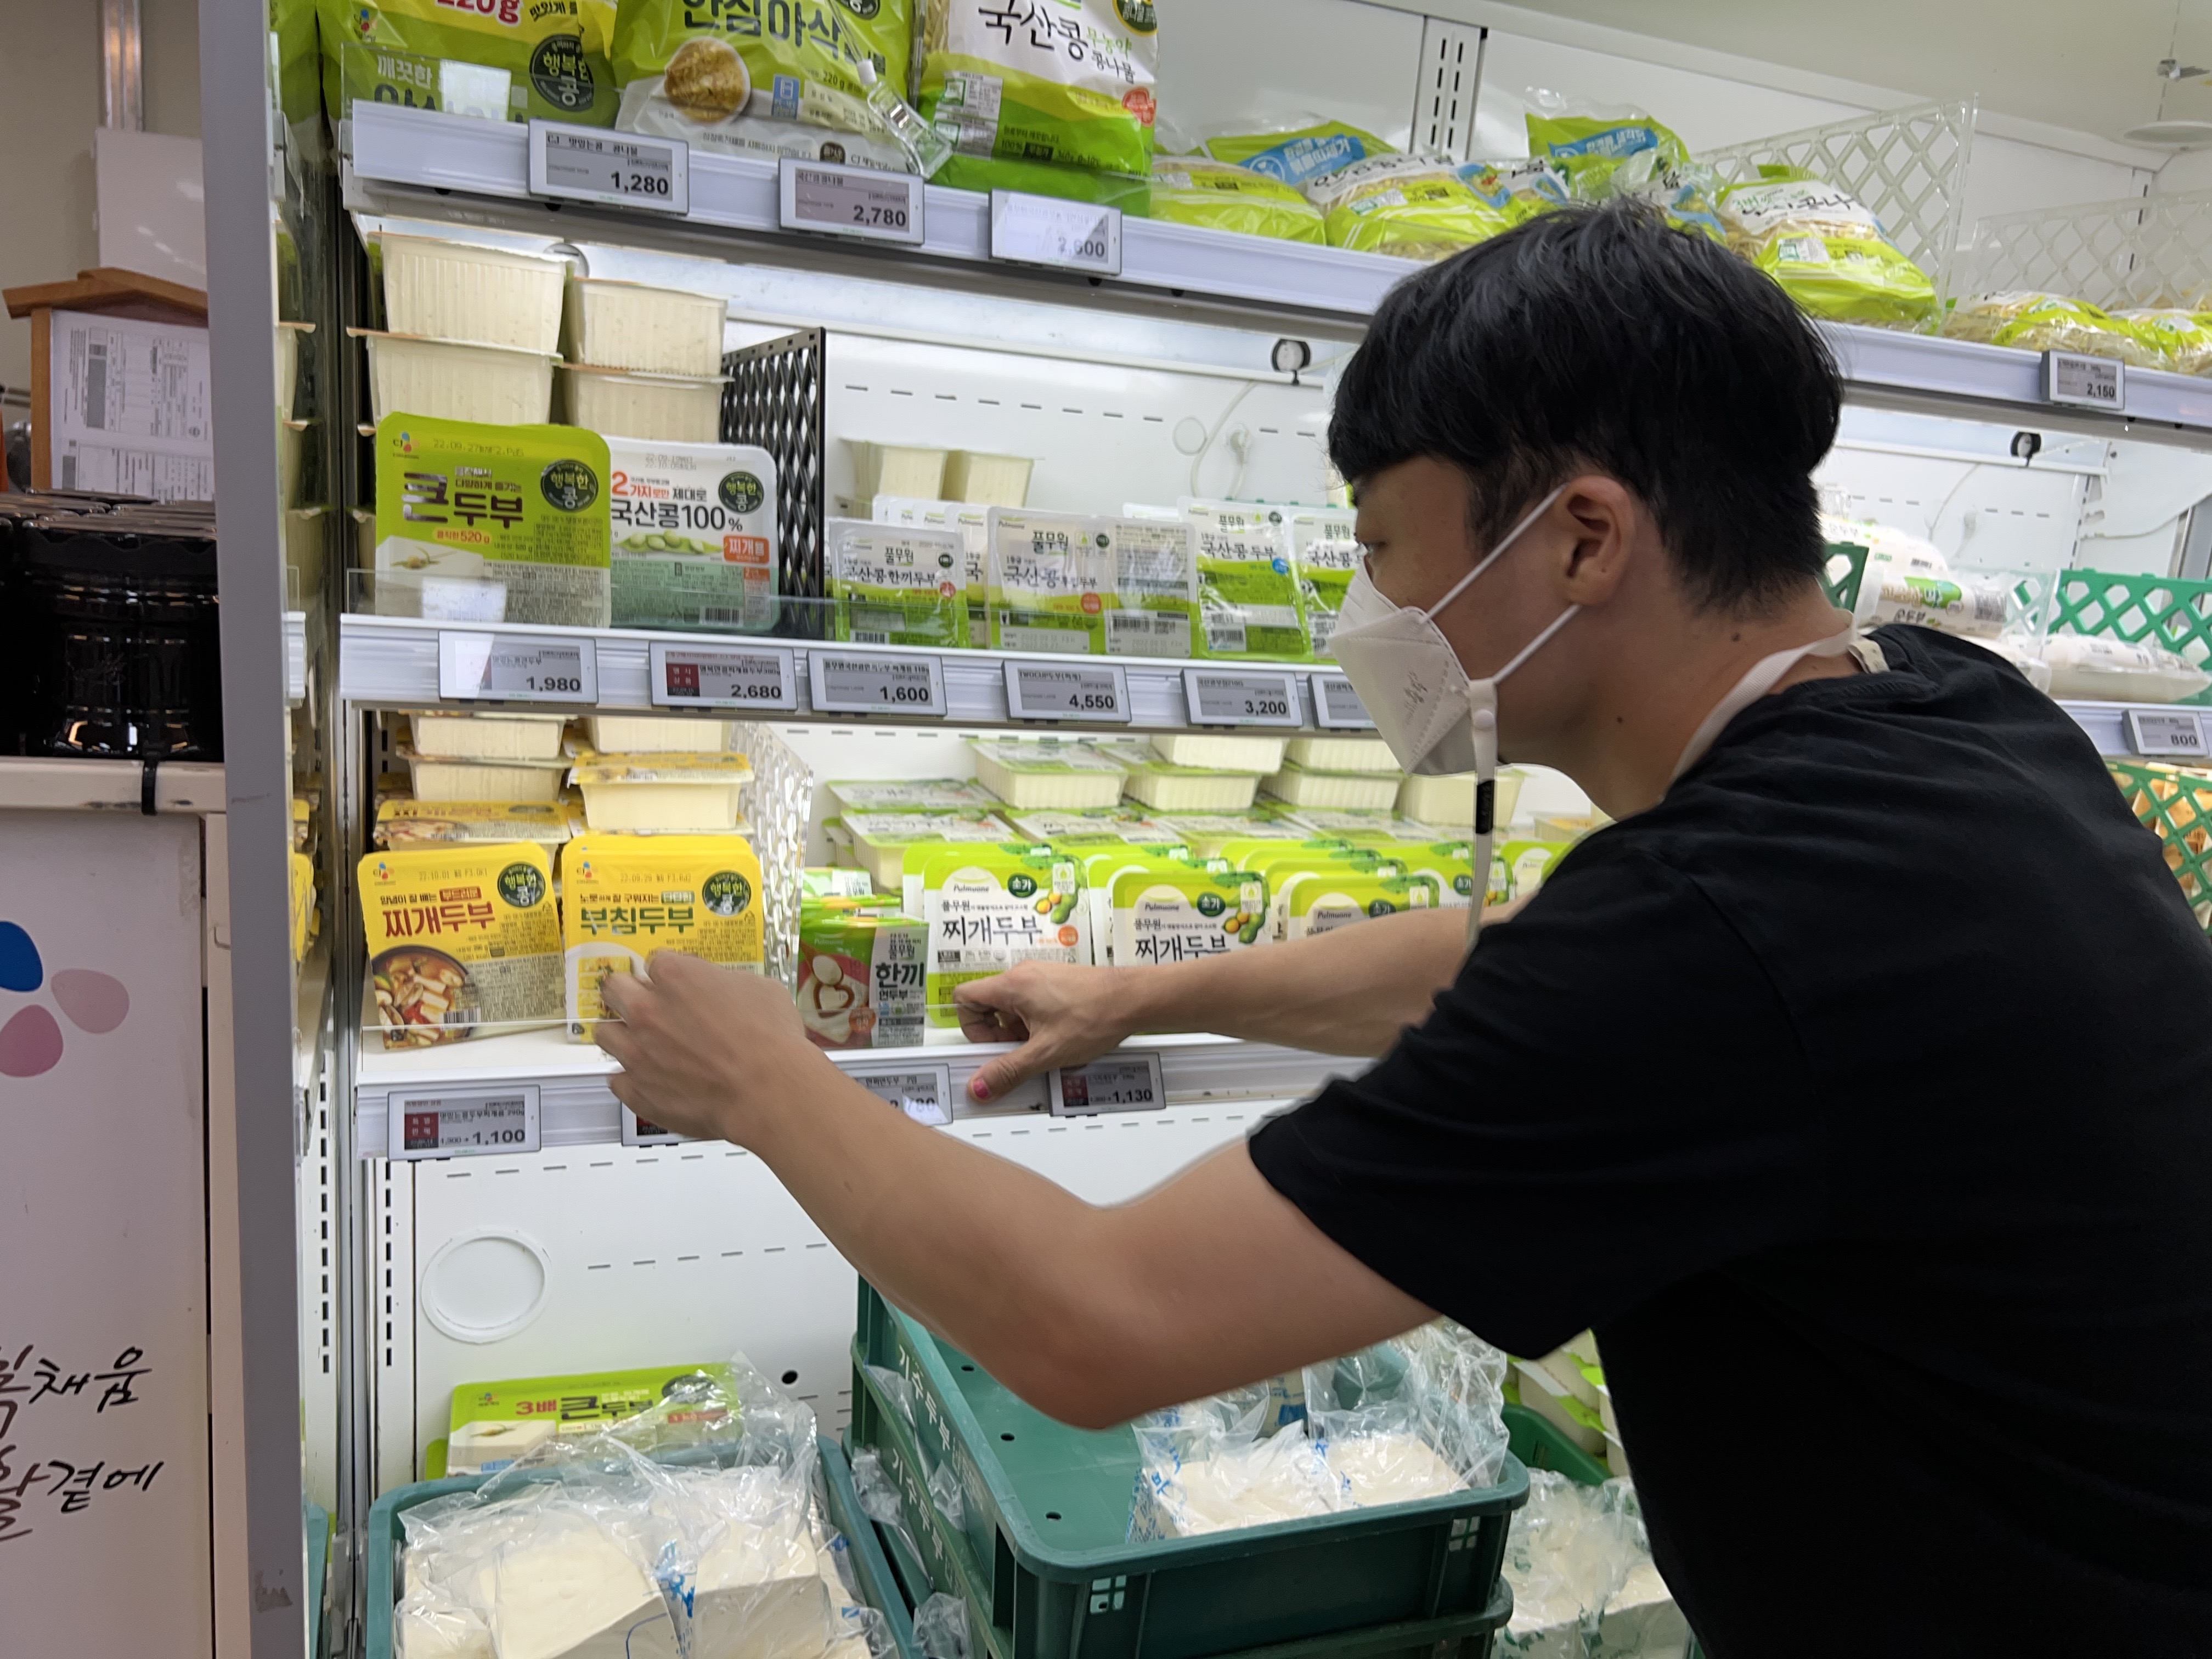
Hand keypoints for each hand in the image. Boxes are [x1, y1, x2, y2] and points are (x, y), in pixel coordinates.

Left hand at [596, 952, 818, 1145]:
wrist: (767, 1092)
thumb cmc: (770, 1040)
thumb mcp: (758, 988)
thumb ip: (723, 982)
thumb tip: (716, 988)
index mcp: (675, 976)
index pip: (655, 962)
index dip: (669, 974)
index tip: (678, 984)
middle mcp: (646, 1010)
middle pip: (614, 989)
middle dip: (628, 993)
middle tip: (646, 1003)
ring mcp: (636, 1052)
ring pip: (605, 1034)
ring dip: (622, 1035)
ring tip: (642, 1043)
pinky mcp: (637, 1091)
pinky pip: (616, 1080)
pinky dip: (630, 1078)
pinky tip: (650, 1078)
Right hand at [952, 962, 1137, 1101]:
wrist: (1134, 999)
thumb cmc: (1097, 1015)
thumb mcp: (1046, 1052)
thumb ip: (1008, 1071)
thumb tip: (980, 1086)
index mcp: (1012, 985)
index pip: (964, 999)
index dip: (972, 1028)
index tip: (992, 1048)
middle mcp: (1023, 976)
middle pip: (988, 1006)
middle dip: (999, 1035)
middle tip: (1020, 1053)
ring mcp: (1041, 978)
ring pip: (1012, 1008)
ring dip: (1019, 1032)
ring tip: (1044, 1047)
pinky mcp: (1056, 984)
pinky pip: (1032, 1005)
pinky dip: (1037, 1025)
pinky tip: (1058, 1039)